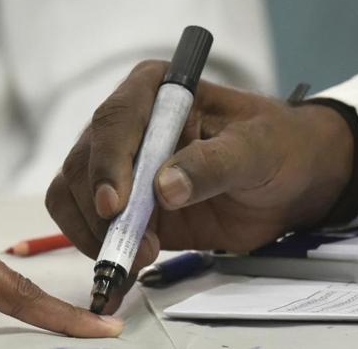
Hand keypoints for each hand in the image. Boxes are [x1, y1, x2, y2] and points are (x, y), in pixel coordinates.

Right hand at [46, 60, 353, 313]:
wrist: (285, 185)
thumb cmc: (276, 149)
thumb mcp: (256, 150)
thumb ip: (213, 164)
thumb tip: (164, 188)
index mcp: (156, 92)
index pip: (115, 119)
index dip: (108, 162)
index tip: (116, 205)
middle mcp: (128, 125)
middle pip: (83, 161)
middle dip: (101, 209)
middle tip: (140, 246)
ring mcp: (119, 166)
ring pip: (72, 193)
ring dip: (95, 231)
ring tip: (140, 256)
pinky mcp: (121, 204)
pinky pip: (84, 222)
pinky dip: (94, 246)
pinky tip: (120, 264)